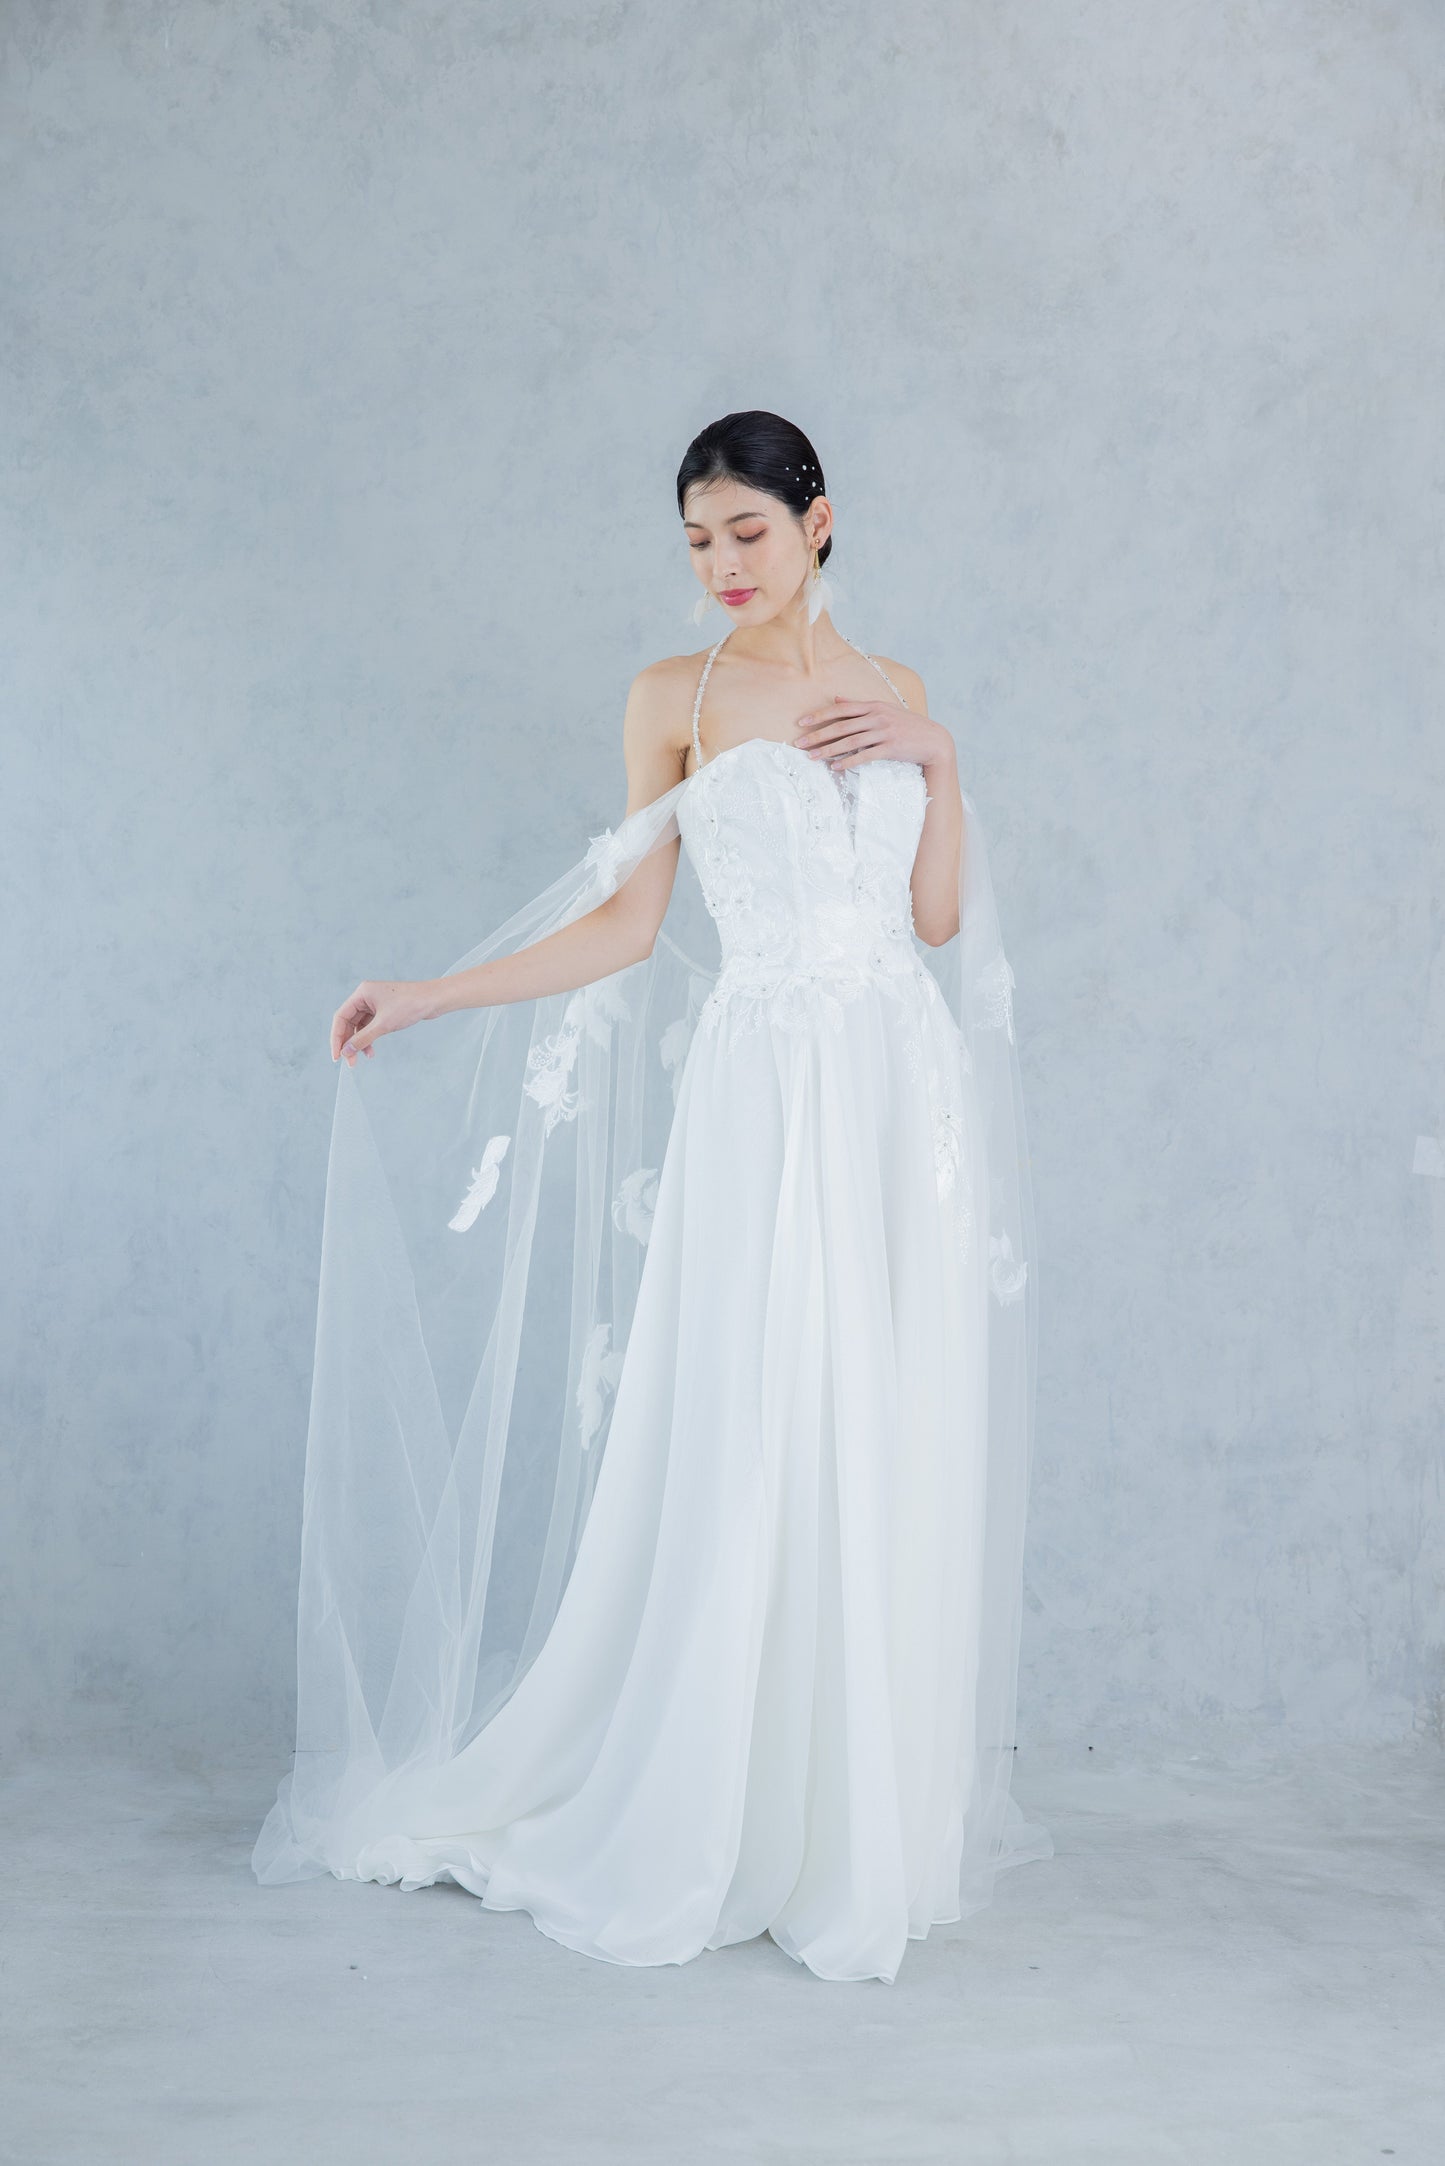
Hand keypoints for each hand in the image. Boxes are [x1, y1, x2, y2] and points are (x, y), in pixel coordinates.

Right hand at [331, 978, 435, 1064]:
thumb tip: (346, 1052)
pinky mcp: (385, 1011)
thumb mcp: (383, 1025)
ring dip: (360, 1043)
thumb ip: (362, 1039)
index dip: (337, 1038)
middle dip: (349, 1043)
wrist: (434, 1000)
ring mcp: (375, 1003)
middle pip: (349, 1023)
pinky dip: (370, 1039)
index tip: (336, 1056)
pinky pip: (370, 1027)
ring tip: (365, 1057)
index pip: (341, 1017)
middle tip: (349, 1061)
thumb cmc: (410, 1005)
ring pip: (360, 1027)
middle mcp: (366, 997)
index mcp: (362, 993)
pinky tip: (372, 1051)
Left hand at [793, 694, 955, 772]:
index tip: (801, 722)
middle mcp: (876, 717)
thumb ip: (859, 706)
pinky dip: (849, 761)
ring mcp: (884, 732)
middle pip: (841, 726)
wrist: (933, 740)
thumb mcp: (884, 710)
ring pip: (850, 741)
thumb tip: (837, 699)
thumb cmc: (906, 725)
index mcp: (873, 706)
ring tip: (812, 757)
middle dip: (817, 735)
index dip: (819, 715)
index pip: (840, 709)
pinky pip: (865, 756)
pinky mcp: (890, 748)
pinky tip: (835, 767)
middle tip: (799, 743)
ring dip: (828, 750)